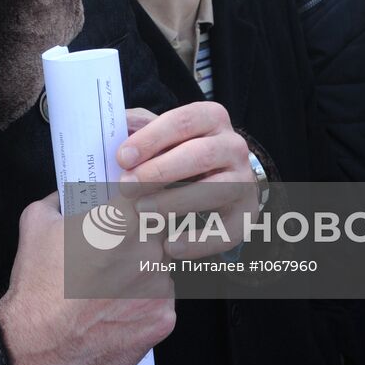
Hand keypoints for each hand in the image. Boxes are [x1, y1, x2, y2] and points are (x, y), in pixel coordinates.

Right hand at [0, 193, 174, 364]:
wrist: (39, 346)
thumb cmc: (38, 285)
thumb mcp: (35, 223)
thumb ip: (57, 198)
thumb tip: (66, 193)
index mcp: (123, 220)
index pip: (153, 192)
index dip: (145, 197)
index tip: (137, 203)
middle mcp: (149, 249)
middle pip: (160, 232)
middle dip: (143, 238)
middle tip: (117, 252)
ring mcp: (160, 286)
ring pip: (162, 268)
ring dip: (144, 272)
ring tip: (112, 287)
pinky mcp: (164, 319)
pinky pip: (161, 302)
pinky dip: (144, 305)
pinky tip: (118, 311)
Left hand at [118, 102, 256, 258]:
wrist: (218, 180)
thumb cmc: (178, 153)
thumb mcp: (161, 134)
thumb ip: (138, 127)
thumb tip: (118, 124)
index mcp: (212, 118)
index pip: (183, 121)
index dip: (151, 139)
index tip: (122, 158)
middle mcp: (234, 146)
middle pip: (199, 155)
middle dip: (159, 172)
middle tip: (126, 186)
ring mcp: (244, 180)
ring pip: (216, 189)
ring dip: (175, 202)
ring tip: (143, 211)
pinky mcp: (246, 214)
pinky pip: (226, 230)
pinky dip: (198, 241)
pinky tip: (170, 246)